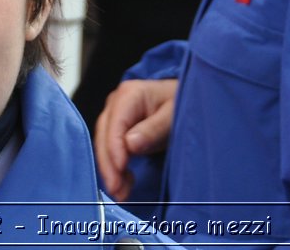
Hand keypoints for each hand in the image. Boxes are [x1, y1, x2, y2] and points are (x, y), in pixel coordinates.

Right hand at [93, 77, 177, 199]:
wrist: (184, 100)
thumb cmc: (181, 104)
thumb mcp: (173, 115)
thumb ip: (153, 129)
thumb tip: (129, 145)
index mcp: (129, 95)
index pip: (115, 124)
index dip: (115, 149)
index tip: (120, 170)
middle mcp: (116, 104)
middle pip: (104, 137)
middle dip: (109, 165)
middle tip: (117, 190)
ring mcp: (114, 117)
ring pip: (105, 146)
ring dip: (111, 171)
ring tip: (120, 193)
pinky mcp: (117, 131)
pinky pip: (112, 151)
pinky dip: (117, 170)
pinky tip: (125, 184)